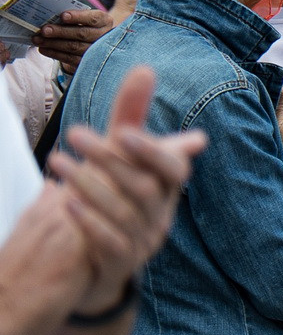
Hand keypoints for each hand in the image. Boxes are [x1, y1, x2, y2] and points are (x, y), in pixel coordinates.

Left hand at [34, 9, 116, 73]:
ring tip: (37, 39)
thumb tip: (51, 17)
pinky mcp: (88, 63)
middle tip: (44, 30)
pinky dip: (54, 53)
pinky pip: (70, 58)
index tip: (63, 16)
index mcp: (104, 21)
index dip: (78, 17)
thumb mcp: (85, 19)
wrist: (94, 44)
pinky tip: (43, 49)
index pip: (93, 18)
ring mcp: (98, 52)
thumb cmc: (85, 26)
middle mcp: (104, 37)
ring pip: (74, 47)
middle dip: (61, 32)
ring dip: (53, 43)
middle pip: (82, 34)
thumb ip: (73, 17)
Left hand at [39, 66, 204, 320]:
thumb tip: (145, 70)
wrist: (99, 264)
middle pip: (144, 187)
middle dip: (109, 159)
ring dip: (90, 185)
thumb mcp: (119, 158)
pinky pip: (112, 244)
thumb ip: (131, 116)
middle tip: (74, 133)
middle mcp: (160, 214)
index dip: (152, 151)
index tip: (122, 131)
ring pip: (125, 213)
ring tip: (56, 162)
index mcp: (165, 189)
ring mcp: (143, 241)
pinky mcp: (121, 264)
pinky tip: (67, 203)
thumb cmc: (113, 198)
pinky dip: (91, 223)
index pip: (173, 169)